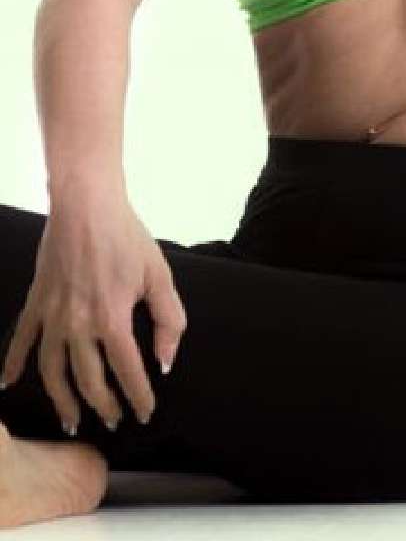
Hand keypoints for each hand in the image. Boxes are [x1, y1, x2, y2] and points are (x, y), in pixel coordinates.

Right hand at [0, 196, 186, 434]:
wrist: (86, 205)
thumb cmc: (126, 236)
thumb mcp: (159, 275)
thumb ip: (168, 320)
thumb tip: (165, 361)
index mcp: (113, 319)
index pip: (128, 371)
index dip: (139, 396)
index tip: (146, 412)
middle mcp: (78, 325)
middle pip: (88, 380)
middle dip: (103, 406)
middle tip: (114, 420)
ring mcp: (52, 315)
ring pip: (52, 371)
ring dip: (61, 400)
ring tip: (71, 421)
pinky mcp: (36, 302)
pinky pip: (21, 339)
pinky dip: (13, 364)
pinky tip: (8, 384)